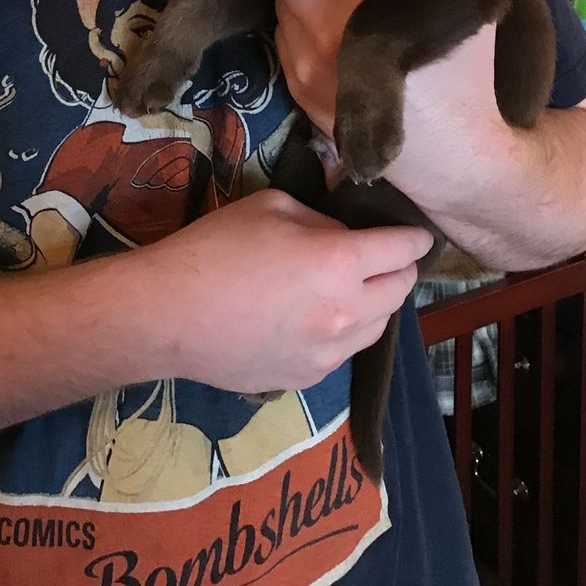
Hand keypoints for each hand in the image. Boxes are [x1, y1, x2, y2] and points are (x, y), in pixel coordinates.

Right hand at [145, 188, 431, 393]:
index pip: (404, 250)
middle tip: (382, 256)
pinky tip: (315, 317)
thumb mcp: (273, 206)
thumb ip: (320, 218)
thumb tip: (342, 233)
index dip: (414, 237)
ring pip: (379, 327)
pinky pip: (344, 352)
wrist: (169, 316)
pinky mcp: (308, 379)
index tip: (416, 233)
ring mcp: (329, 354)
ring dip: (375, 304)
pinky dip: (344, 331)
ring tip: (351, 287)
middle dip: (399, 269)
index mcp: (340, 264)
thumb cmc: (215, 248)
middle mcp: (346, 314)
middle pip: (401, 291)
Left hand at [271, 0, 502, 194]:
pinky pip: (282, 38)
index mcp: (365, 0)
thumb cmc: (471, 80)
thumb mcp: (478, 5)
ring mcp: (306, 65)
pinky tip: (326, 26)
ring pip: (281, 4)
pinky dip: (296, 26)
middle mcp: (325, 30)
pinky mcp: (299, 92)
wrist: (460, 160)